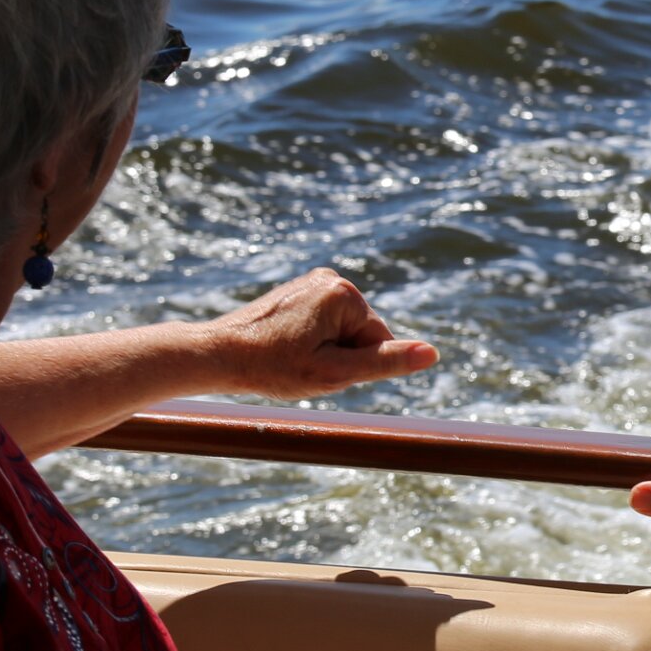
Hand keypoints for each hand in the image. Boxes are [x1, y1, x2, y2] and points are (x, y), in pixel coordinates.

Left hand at [203, 269, 437, 398]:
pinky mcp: (300, 290)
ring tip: (291, 356)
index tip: (316, 367)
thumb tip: (432, 354)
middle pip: (361, 334)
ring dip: (325, 351)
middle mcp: (331, 278)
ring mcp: (313, 282)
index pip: (379, 342)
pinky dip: (311, 342)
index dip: (352, 366)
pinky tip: (285, 346)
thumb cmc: (272, 368)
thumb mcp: (335, 373)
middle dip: (339, 357)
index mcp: (343, 293)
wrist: (217, 354)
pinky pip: (324, 324)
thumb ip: (385, 362)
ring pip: (342, 332)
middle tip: (301, 365)